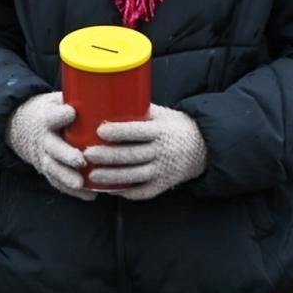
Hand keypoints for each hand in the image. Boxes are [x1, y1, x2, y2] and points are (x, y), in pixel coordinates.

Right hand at [6, 92, 92, 200]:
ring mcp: (45, 157)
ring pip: (54, 169)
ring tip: (81, 183)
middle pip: (53, 148)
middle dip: (65, 154)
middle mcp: (45, 139)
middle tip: (80, 159)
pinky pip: (59, 183)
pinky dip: (73, 191)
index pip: (51, 116)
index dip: (60, 115)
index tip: (71, 112)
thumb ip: (80, 100)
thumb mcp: (59, 101)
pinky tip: (90, 195)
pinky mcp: (49, 171)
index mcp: (47, 119)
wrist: (28, 129)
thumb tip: (116, 88)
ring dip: (67, 177)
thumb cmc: (55, 112)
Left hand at [84, 105, 206, 201]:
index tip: (100, 130)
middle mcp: (162, 152)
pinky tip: (108, 189)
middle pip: (133, 155)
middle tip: (88, 154)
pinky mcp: (163, 185)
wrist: (204, 148)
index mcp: (161, 131)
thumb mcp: (162, 114)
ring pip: (135, 176)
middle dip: (109, 156)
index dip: (120, 131)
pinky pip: (142, 191)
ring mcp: (163, 171)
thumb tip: (107, 101)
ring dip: (112, 177)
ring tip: (92, 175)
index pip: (139, 131)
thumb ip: (138, 111)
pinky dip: (125, 191)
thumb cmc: (174, 126)